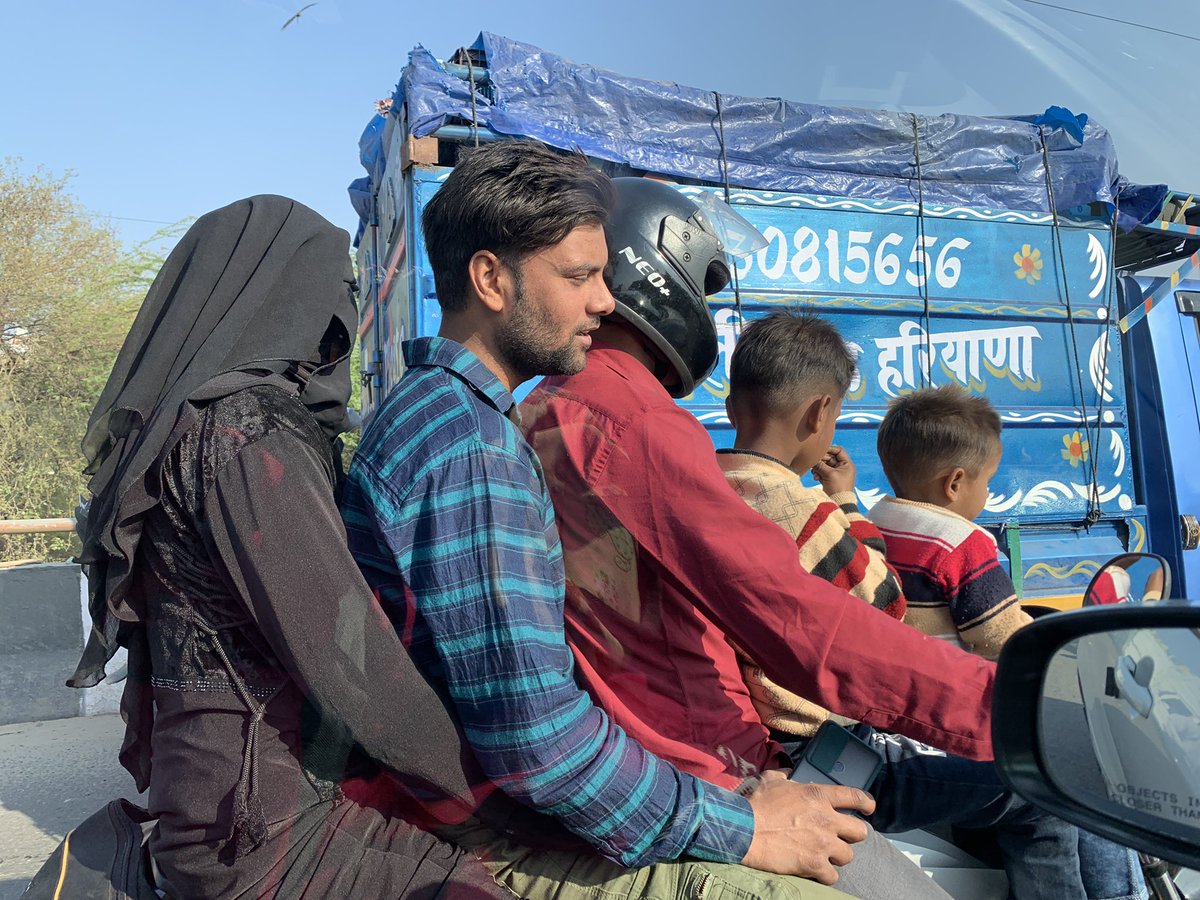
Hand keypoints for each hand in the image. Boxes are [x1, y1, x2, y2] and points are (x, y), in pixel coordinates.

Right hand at [740, 778, 874, 883]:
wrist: (745, 830)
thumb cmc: (756, 804)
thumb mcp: (771, 780)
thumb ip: (785, 776)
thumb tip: (789, 773)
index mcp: (818, 795)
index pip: (855, 797)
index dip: (866, 803)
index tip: (869, 808)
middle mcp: (827, 819)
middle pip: (859, 831)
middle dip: (852, 835)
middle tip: (840, 837)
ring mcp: (823, 844)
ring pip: (847, 855)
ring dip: (836, 856)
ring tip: (824, 855)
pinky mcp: (814, 864)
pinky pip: (832, 875)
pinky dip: (825, 875)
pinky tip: (816, 871)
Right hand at [811, 445, 855, 496]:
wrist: (839, 504)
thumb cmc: (838, 489)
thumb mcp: (829, 474)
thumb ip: (821, 465)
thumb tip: (812, 459)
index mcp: (847, 465)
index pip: (839, 451)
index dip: (830, 449)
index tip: (820, 450)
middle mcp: (842, 468)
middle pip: (830, 457)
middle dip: (821, 460)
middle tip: (814, 462)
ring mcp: (835, 473)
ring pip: (824, 465)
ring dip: (818, 467)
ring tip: (815, 472)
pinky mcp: (829, 479)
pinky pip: (822, 472)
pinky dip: (818, 473)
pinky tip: (816, 477)